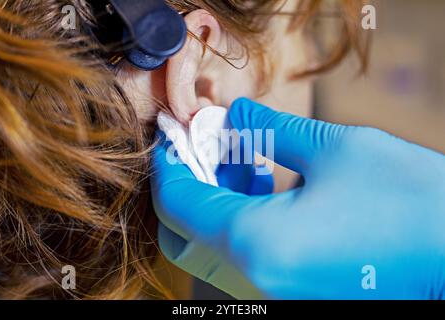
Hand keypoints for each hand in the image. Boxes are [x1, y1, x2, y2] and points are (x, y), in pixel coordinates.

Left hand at [151, 98, 444, 298]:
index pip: (178, 204)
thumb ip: (269, 129)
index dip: (170, 164)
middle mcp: (255, 285)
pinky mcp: (292, 299)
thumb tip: (235, 113)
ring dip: (213, 206)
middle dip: (187, 187)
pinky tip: (266, 194)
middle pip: (183, 237)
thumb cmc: (411, 203)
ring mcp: (273, 299)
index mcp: (256, 245)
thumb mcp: (335, 150)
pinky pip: (242, 264)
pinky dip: (238, 229)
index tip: (173, 134)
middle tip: (210, 147)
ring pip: (211, 253)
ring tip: (244, 165)